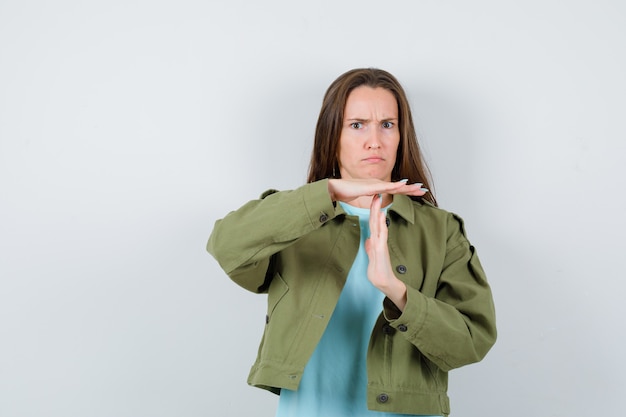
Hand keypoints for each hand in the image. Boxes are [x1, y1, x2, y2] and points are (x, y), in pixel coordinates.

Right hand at [327, 178, 426, 204]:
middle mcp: (378, 184)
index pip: (395, 190)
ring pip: (396, 186)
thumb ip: (370, 197)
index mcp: (377, 187)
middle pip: (399, 187)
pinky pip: (386, 186)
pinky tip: (404, 185)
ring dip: (408, 187)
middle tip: (424, 189)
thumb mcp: (362, 196)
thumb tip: (376, 200)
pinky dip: (396, 186)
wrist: (336, 188)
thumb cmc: (346, 192)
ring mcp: (376, 184)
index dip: (406, 191)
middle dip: (412, 188)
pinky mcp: (371, 186)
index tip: (416, 192)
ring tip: (419, 187)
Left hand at [365, 194, 407, 310]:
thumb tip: (368, 240)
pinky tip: (382, 218)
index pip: (373, 223)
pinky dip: (381, 226)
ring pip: (379, 225)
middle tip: (376, 194)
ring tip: (378, 201)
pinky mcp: (382, 250)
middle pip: (377, 221)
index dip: (372, 212)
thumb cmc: (379, 272)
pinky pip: (381, 236)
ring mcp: (381, 245)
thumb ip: (370, 248)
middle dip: (375, 208)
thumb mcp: (372, 258)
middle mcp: (379, 241)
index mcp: (376, 241)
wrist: (385, 283)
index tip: (372, 201)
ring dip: (378, 213)